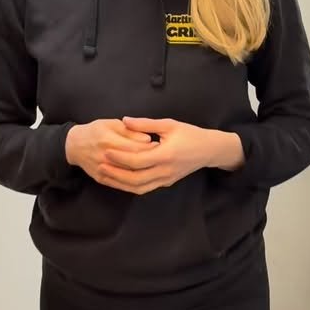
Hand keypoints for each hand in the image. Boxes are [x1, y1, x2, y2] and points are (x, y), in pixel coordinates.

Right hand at [65, 120, 156, 186]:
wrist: (74, 146)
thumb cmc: (95, 131)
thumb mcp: (111, 124)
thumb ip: (130, 130)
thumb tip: (147, 138)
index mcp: (108, 140)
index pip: (134, 147)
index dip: (149, 147)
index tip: (159, 144)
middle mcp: (105, 157)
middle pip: (133, 163)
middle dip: (148, 160)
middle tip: (160, 156)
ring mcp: (103, 170)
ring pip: (128, 176)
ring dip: (143, 172)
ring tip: (153, 165)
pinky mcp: (101, 179)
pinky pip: (121, 184)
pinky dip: (134, 182)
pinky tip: (143, 176)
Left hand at [99, 118, 244, 194]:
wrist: (209, 150)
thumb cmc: (190, 134)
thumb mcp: (169, 124)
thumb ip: (145, 124)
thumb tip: (124, 120)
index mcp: (166, 155)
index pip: (138, 160)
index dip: (120, 157)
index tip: (106, 151)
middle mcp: (165, 171)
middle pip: (135, 178)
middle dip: (116, 174)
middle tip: (100, 165)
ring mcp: (166, 179)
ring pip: (139, 187)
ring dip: (120, 183)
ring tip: (105, 175)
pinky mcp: (166, 183)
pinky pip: (144, 188)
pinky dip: (130, 186)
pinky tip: (119, 180)